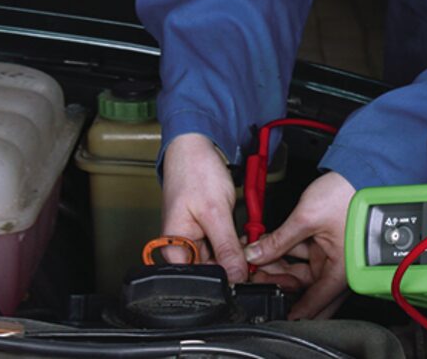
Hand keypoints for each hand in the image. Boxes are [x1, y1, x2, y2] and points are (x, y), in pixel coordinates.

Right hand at [161, 133, 248, 281]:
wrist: (196, 147)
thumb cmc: (194, 172)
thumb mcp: (215, 212)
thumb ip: (226, 248)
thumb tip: (235, 277)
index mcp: (174, 249)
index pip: (201, 279)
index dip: (226, 278)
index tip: (248, 271)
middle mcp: (182, 248)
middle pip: (213, 271)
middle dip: (235, 264)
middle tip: (253, 253)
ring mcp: (194, 240)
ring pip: (221, 259)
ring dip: (238, 252)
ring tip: (245, 236)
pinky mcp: (206, 232)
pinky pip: (223, 246)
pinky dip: (235, 242)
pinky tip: (243, 232)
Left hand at [243, 171, 353, 319]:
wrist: (363, 171)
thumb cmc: (350, 194)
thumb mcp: (307, 218)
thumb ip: (278, 240)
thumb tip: (255, 254)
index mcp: (341, 273)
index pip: (312, 304)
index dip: (288, 311)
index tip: (269, 314)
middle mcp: (338, 269)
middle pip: (302, 288)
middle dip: (275, 282)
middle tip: (254, 275)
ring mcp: (331, 256)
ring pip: (299, 271)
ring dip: (277, 264)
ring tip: (255, 256)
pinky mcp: (327, 243)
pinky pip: (302, 254)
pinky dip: (285, 250)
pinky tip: (267, 245)